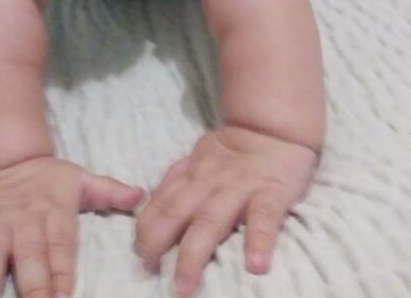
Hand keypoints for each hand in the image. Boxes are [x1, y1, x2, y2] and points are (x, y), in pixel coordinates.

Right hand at [0, 156, 144, 297]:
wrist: (7, 159)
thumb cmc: (49, 181)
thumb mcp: (80, 180)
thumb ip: (108, 192)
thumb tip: (142, 194)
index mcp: (52, 213)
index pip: (60, 248)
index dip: (62, 273)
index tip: (64, 295)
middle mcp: (21, 223)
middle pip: (27, 259)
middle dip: (32, 287)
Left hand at [134, 126, 317, 297]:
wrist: (273, 128)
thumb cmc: (233, 152)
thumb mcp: (198, 158)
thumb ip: (178, 180)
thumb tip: (150, 204)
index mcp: (191, 175)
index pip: (160, 202)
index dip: (144, 228)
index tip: (138, 256)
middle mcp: (208, 182)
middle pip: (176, 213)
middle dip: (158, 243)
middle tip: (147, 272)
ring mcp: (238, 188)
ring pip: (211, 221)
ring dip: (194, 254)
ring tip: (184, 286)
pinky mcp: (271, 193)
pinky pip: (264, 218)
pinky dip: (260, 241)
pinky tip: (255, 266)